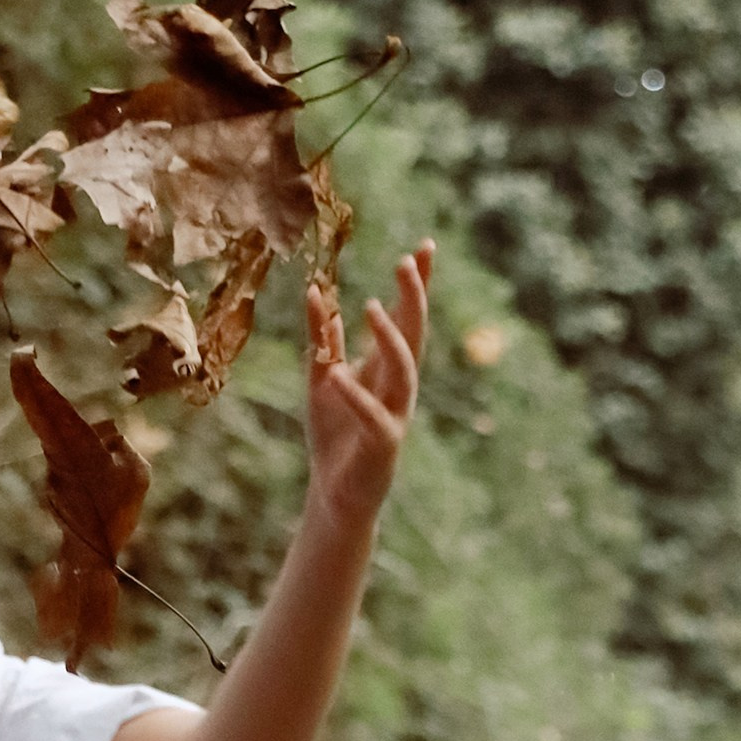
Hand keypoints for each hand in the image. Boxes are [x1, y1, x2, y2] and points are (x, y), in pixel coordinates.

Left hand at [301, 245, 430, 529]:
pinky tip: (337, 374)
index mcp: (386, 368)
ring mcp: (394, 414)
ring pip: (403, 370)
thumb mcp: (322, 377)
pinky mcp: (381, 444)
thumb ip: (322, 338)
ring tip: (371, 306)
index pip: (406, 319)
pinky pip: (372, 416)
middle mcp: (398, 386)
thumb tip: (316, 290)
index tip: (425, 246)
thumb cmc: (334, 436)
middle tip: (407, 261)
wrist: (335, 494)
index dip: (418, 285)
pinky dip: (354, 395)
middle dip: (414, 298)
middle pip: (414, 335)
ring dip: (390, 338)